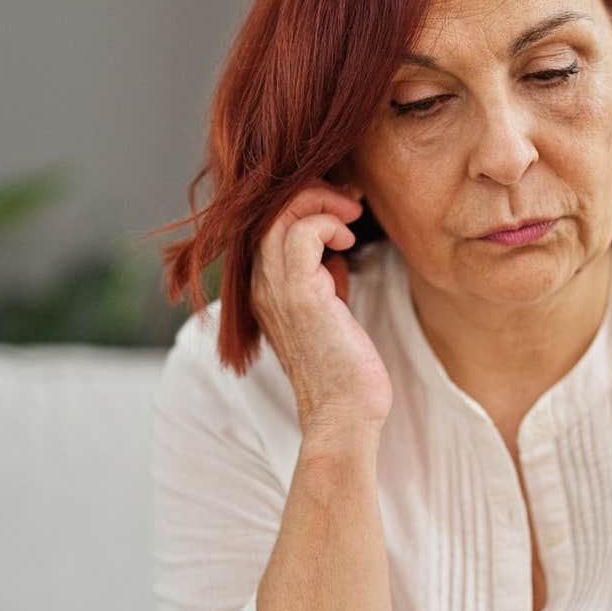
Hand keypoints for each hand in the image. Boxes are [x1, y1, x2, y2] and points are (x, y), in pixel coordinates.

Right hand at [250, 183, 391, 443]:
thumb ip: (323, 279)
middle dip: (310, 193)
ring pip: (279, 215)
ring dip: (321, 202)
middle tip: (348, 202)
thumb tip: (336, 250)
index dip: (300, 205)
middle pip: (267, 212)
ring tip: (351, 215)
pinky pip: (301, 233)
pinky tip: (348, 242)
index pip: (267, 225)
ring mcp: (275, 291)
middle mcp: (260, 287)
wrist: (344, 416)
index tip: (340, 208)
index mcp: (264, 290)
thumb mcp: (329, 313)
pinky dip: (327, 224)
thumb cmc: (344, 371)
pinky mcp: (299, 295)